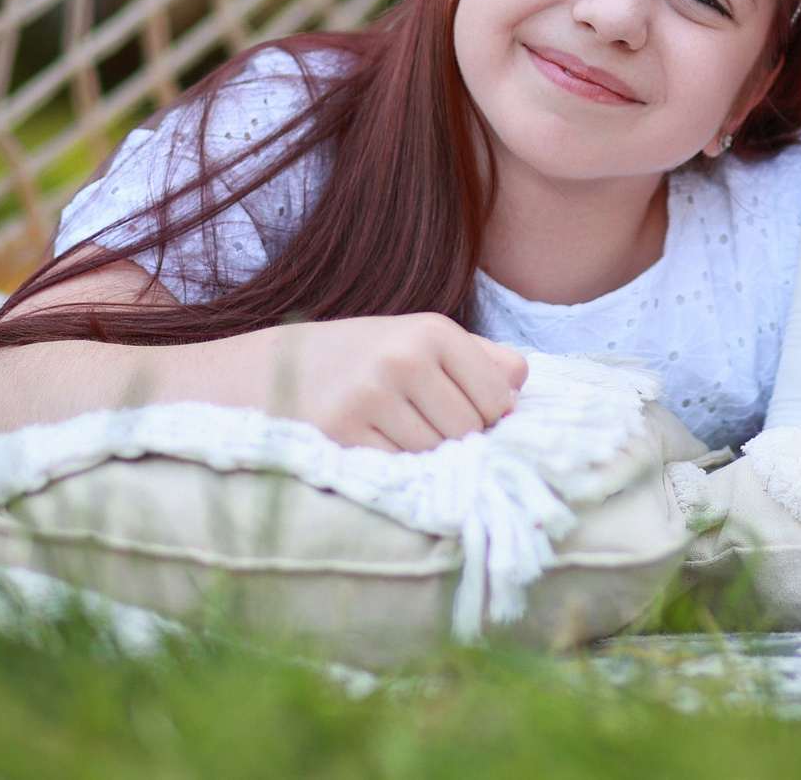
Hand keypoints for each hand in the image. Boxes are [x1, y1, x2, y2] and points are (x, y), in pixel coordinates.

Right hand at [256, 315, 528, 450]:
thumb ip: (483, 359)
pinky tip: (374, 444)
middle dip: (455, 440)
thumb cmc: (370, 357)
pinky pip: (396, 470)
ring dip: (423, 457)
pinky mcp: (340, 433)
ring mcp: (369, 396)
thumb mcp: (424, 341)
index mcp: (433, 331)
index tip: (462, 411)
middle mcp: (403, 359)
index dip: (486, 416)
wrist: (280, 366)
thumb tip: (520, 388)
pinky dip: (393, 468)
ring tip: (396, 432)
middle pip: (467, 432)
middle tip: (422, 425)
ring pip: (433, 455)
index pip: (497, 400)